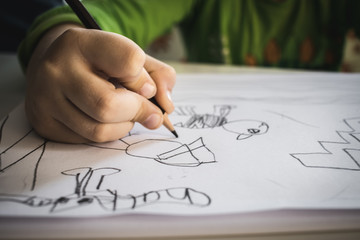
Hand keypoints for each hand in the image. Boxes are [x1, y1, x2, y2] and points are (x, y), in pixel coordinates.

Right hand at [25, 24, 175, 142]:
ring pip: (100, 130)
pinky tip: (105, 119)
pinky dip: (108, 134)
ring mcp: (46, 99)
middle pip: (109, 106)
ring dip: (124, 126)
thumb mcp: (129, 56)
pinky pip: (88, 141)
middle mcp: (57, 69)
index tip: (146, 86)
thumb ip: (158, 76)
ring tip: (125, 113)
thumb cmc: (101, 63)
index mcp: (82, 43)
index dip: (145, 80)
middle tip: (150, 112)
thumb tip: (166, 108)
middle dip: (138, 112)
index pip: (129, 63)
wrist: (56, 66)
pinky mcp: (45, 123)